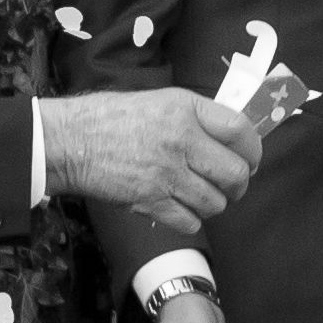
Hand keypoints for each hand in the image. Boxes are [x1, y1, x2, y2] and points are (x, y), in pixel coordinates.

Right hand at [42, 89, 262, 236]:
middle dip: (239, 184)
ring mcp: (167, 174)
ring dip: (213, 203)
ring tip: (201, 195)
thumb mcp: (159, 100)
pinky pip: (190, 221)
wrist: (69, 141)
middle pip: (235, 173)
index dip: (254, 149)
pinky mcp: (151, 201)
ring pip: (215, 202)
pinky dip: (191, 219)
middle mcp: (181, 140)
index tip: (251, 158)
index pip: (240, 130)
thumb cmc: (110, 117)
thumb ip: (196, 116)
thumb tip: (230, 136)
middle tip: (231, 185)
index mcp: (185, 109)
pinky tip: (180, 207)